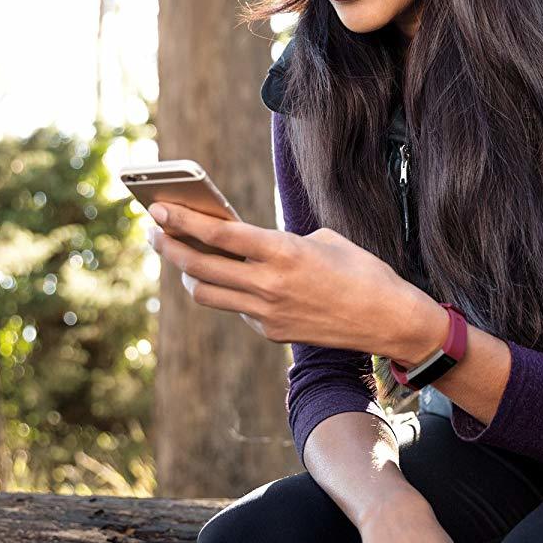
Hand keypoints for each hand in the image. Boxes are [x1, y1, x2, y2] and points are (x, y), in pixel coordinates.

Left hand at [147, 200, 413, 351]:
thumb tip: (247, 244)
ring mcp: (267, 313)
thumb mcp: (323, 240)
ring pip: (207, 294)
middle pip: (199, 267)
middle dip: (170, 247)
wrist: (388, 318)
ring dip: (190, 274)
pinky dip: (229, 293)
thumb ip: (280, 242)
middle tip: (154, 233)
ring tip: (183, 257)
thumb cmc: (361, 270)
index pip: (219, 235)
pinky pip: (236, 309)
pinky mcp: (271, 332)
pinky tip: (231, 281)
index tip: (157, 210)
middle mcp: (269, 284)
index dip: (182, 221)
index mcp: (283, 251)